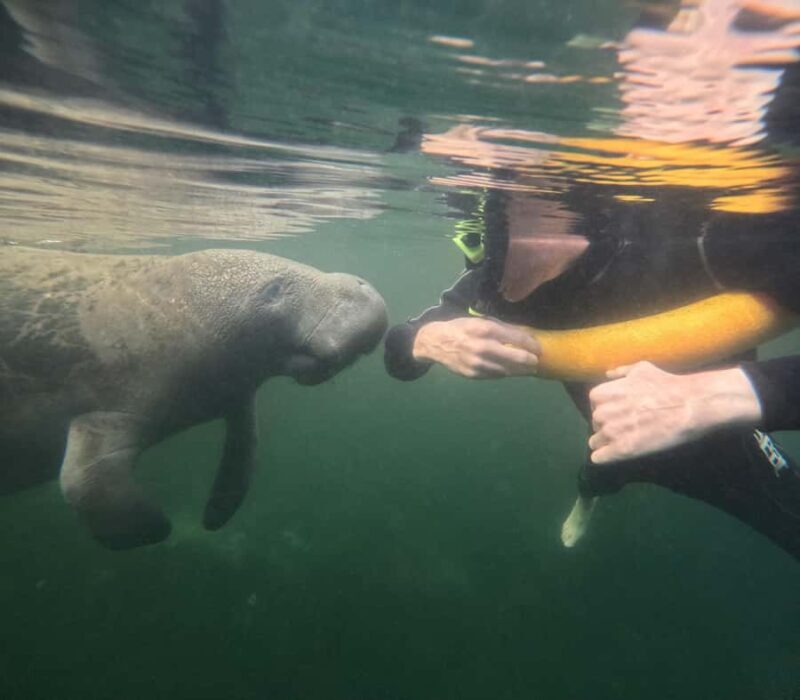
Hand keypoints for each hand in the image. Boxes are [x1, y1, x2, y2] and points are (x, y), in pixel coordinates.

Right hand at [413, 317, 538, 378]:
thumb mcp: (482, 321)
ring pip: (508, 370)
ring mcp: (479, 363)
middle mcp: (484, 347)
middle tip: (536, 361)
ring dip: (520, 370)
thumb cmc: (462, 328)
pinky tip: (510, 370)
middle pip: (517, 358)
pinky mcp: (474, 374)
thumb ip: (503, 328)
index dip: (532, 345)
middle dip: (530, 361)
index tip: (539, 348)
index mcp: (487, 329)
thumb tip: (525, 334)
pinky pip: (496, 375)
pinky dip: (505, 372)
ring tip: (527, 368)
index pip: (518, 339)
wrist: (437, 342)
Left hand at [588, 361, 762, 462]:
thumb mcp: (640, 370)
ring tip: (626, 441)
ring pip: (596, 443)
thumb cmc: (666, 384)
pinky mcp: (622, 450)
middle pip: (596, 425)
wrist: (688, 404)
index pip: (593, 407)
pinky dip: (606, 457)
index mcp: (601, 394)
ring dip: (607, 443)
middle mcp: (601, 413)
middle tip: (628, 427)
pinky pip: (599, 458)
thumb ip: (621, 372)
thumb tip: (608, 374)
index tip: (622, 413)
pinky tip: (618, 454)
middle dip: (608, 427)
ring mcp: (610, 433)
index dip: (608, 410)